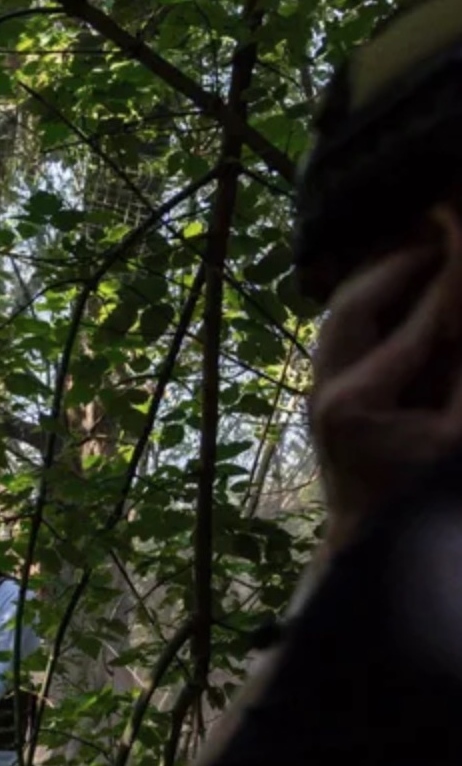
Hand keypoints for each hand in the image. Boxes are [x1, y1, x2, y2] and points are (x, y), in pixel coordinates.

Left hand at [311, 205, 461, 548]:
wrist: (373, 540)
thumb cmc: (425, 495)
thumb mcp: (461, 433)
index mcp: (358, 402)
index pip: (416, 324)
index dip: (451, 281)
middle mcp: (325, 389)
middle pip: (355, 302)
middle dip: (402, 260)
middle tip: (445, 225)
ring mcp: (317, 388)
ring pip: (341, 312)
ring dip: (382, 276)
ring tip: (428, 242)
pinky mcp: (323, 390)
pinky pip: (344, 329)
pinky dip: (374, 300)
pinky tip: (406, 280)